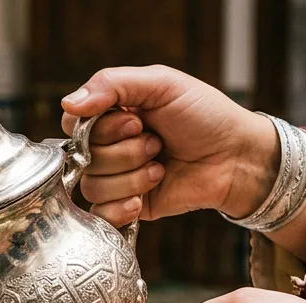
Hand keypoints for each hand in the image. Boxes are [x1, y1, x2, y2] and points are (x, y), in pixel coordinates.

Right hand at [60, 65, 277, 227]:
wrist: (237, 157)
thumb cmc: (205, 115)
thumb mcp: (162, 83)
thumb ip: (112, 84)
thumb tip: (68, 104)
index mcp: (112, 115)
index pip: (74, 124)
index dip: (100, 128)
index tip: (136, 121)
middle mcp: (109, 147)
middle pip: (84, 157)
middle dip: (126, 151)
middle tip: (157, 143)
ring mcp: (117, 179)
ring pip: (93, 185)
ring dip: (132, 177)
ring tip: (160, 167)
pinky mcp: (127, 207)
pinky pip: (100, 215)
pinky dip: (120, 206)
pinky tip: (142, 198)